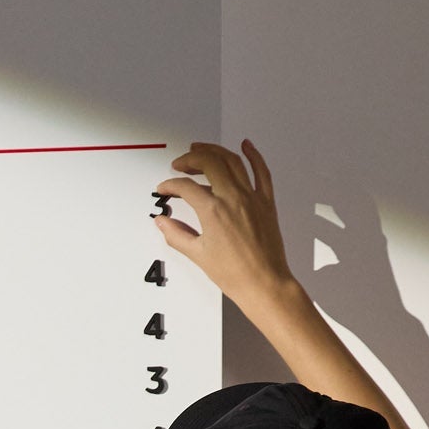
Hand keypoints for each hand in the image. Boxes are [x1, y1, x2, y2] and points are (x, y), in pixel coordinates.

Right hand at [153, 140, 296, 312]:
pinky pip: (262, 171)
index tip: (164, 189)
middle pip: (209, 163)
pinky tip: (246, 145)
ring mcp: (251, 197)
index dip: (170, 185)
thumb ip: (177, 234)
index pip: (186, 187)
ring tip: (201, 149)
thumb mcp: (198, 255)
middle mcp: (233, 199)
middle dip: (190, 159)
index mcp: (213, 212)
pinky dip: (254, 155)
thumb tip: (163, 222)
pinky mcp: (266, 202)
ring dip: (214, 151)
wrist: (263, 283)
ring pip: (232, 161)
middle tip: (180, 163)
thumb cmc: (235, 273)